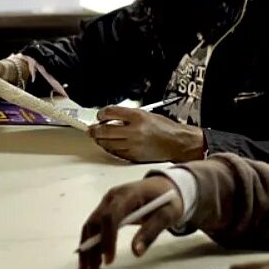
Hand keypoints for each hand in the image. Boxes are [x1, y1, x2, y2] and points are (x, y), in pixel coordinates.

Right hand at [78, 176, 181, 268]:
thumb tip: (136, 252)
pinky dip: (91, 245)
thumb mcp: (168, 214)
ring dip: (87, 249)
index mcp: (128, 194)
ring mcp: (106, 203)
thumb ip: (152, 231)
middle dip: (90, 248)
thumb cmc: (167, 200)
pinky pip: (94, 228)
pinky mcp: (105, 210)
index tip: (109, 260)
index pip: (111, 216)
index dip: (108, 239)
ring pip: (90, 227)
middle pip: (94, 222)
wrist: (164, 186)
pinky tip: (93, 262)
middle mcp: (112, 197)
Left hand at [88, 107, 204, 163]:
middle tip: (91, 129)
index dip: (101, 114)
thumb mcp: (147, 115)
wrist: (177, 143)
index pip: (111, 112)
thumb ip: (129, 116)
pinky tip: (109, 146)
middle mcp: (134, 130)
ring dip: (100, 140)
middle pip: (105, 130)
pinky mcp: (134, 156)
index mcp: (138, 116)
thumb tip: (112, 119)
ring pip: (108, 143)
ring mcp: (133, 144)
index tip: (99, 115)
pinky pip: (116, 153)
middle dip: (95, 130)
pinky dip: (110, 149)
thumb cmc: (165, 128)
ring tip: (98, 138)